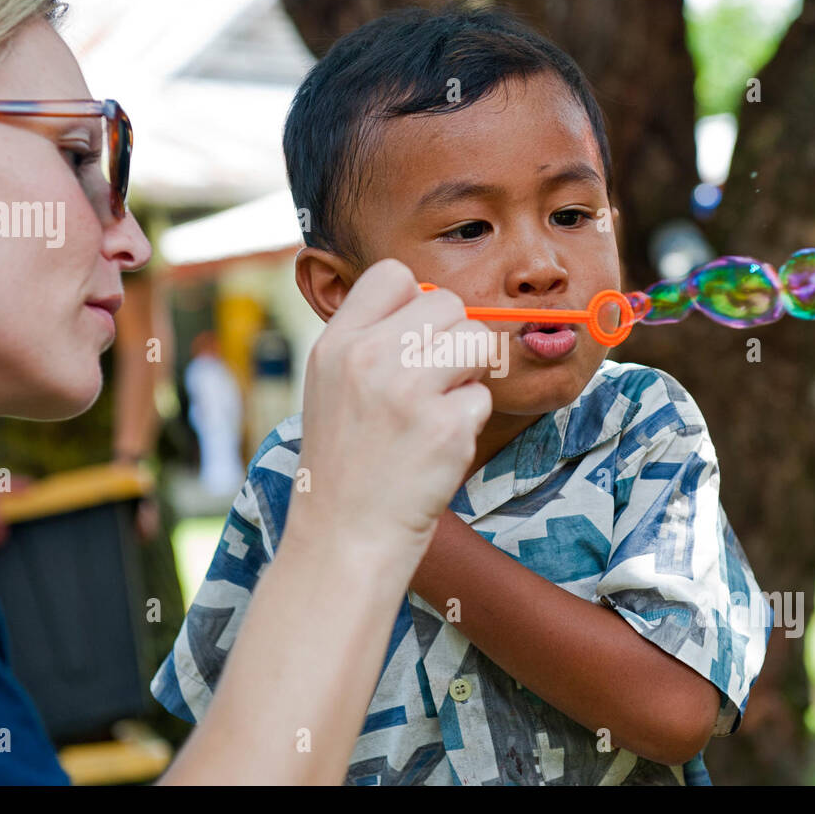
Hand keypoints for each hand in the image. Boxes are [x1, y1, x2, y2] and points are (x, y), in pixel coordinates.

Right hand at [287, 259, 491, 572]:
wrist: (344, 538)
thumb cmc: (345, 464)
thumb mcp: (331, 387)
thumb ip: (372, 340)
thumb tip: (434, 304)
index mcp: (336, 343)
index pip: (393, 275)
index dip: (415, 302)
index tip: (413, 339)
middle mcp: (370, 358)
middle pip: (447, 304)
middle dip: (452, 339)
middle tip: (433, 384)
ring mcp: (410, 392)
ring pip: (476, 340)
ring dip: (469, 374)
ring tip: (437, 410)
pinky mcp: (447, 427)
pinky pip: (483, 396)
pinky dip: (469, 422)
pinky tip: (437, 448)